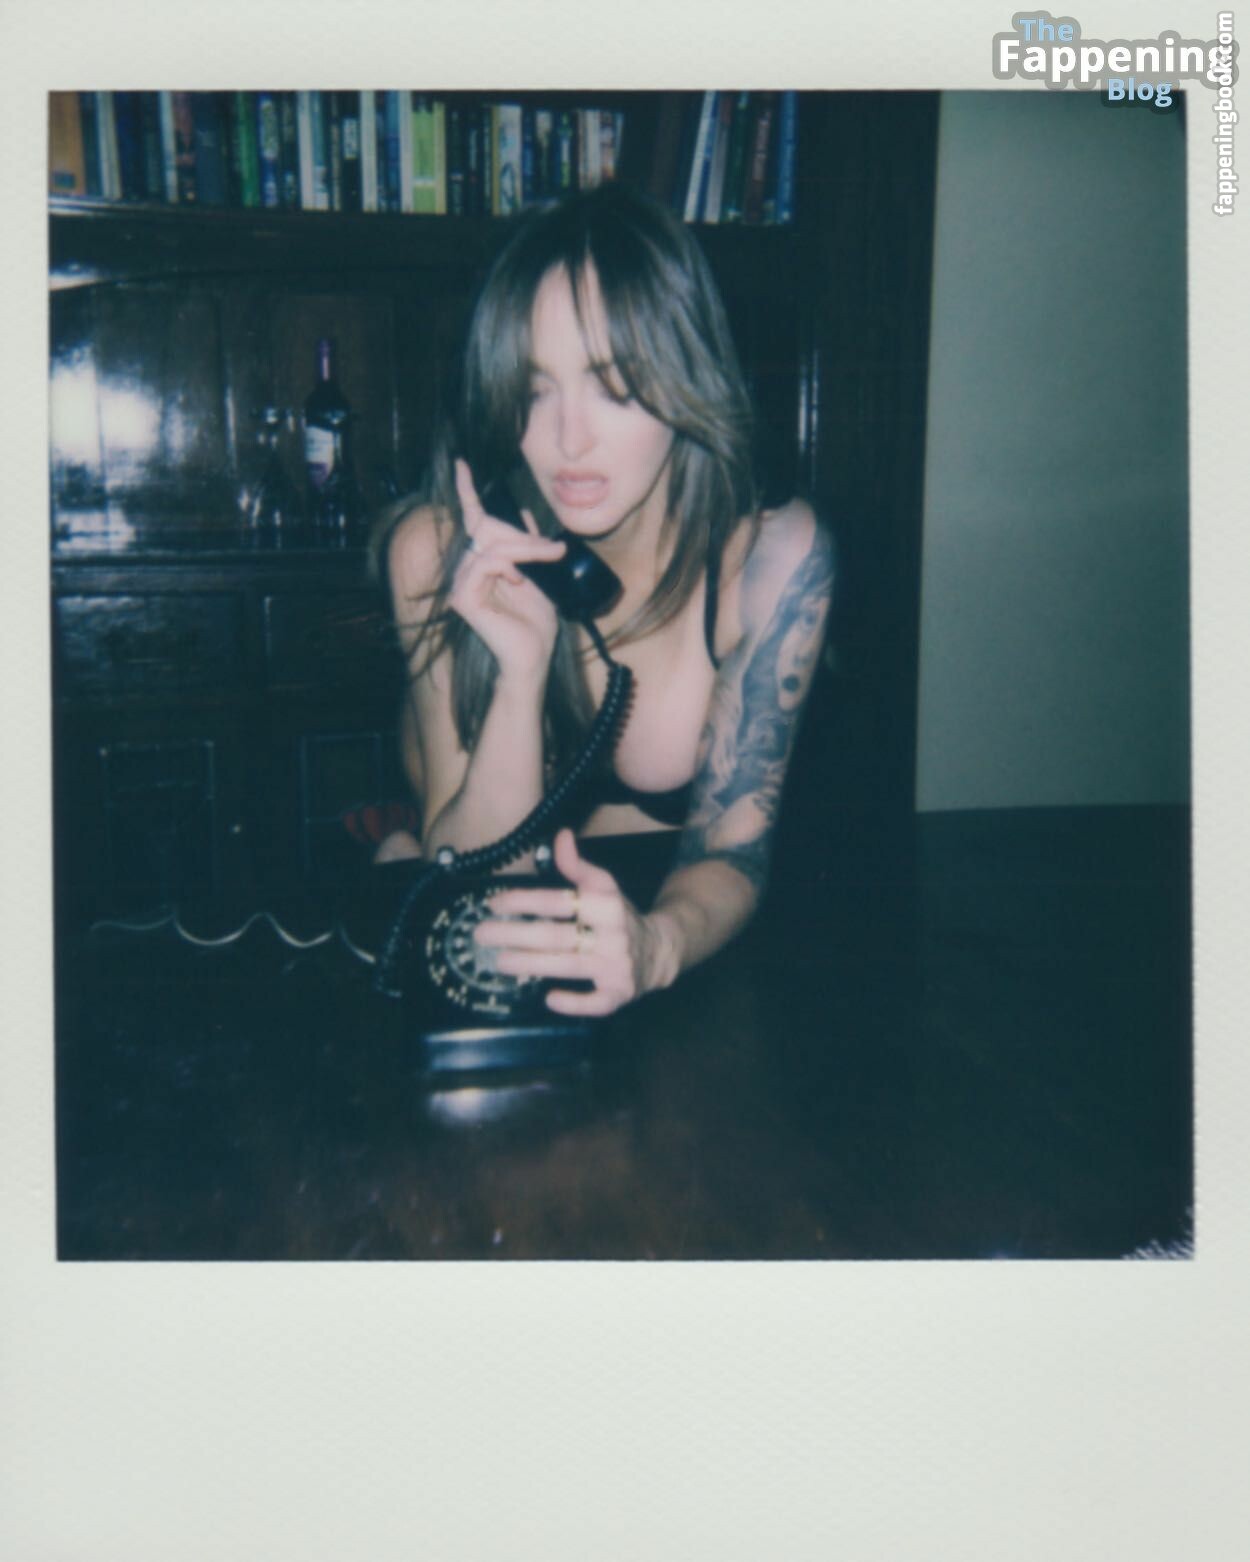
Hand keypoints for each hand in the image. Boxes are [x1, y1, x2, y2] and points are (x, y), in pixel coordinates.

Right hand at [449, 458, 566, 682]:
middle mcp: (466, 571)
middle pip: (487, 530)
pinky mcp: (464, 598)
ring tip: (546, 560)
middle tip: (552, 549)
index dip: (467, 492)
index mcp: (481, 563)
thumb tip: (526, 515)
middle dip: (523, 536)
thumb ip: (530, 547)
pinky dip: (507, 565)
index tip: (462, 464)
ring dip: (524, 550)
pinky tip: (518, 579)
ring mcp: (461, 585)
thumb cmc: (536, 622)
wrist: (534, 656)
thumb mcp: (539, 576)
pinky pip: (485, 564)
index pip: (473, 522)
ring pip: (491, 547)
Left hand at [473, 829, 674, 1016]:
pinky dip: (574, 1002)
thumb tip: (561, 835)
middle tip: (482, 935)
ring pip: (569, 965)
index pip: (559, 901)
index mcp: (607, 904)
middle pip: (557, 935)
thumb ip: (578, 865)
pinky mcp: (619, 993)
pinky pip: (596, 1003)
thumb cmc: (618, 918)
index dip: (524, 901)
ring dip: (531, 963)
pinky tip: (549, 998)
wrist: (658, 951)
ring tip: (499, 961)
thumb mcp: (604, 887)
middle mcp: (613, 934)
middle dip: (516, 935)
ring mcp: (616, 966)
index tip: (494, 903)